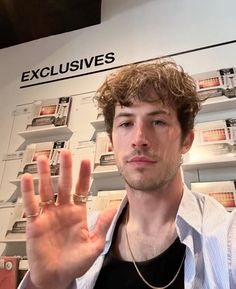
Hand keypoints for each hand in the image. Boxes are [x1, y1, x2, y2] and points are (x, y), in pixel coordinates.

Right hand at [21, 149, 115, 288]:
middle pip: (64, 184)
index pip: (82, 189)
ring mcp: (48, 215)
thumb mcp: (95, 245)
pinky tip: (27, 179)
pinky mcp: (35, 223)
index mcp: (78, 213)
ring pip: (46, 190)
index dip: (83, 175)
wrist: (57, 278)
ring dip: (44, 174)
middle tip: (66, 153)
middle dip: (65, 168)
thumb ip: (103, 225)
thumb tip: (113, 207)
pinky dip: (28, 192)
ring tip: (42, 159)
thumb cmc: (75, 263)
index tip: (85, 161)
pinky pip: (31, 205)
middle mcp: (63, 210)